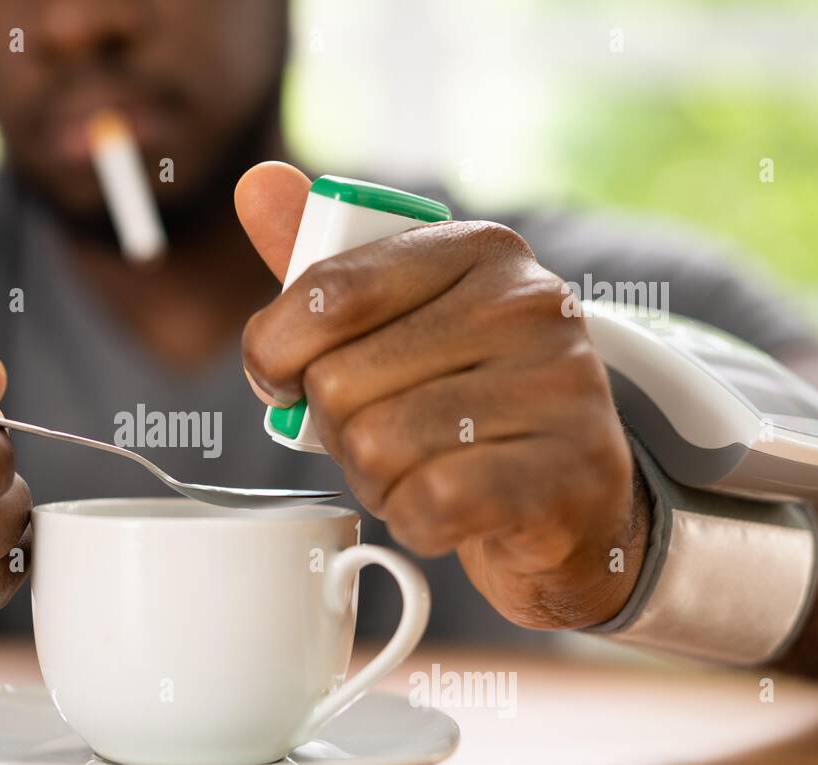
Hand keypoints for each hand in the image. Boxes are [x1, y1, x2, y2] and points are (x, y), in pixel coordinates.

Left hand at [235, 163, 647, 629]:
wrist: (569, 498)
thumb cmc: (460, 402)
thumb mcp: (395, 324)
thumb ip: (326, 266)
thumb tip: (255, 183)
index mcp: (478, 248)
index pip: (328, 292)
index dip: (275, 353)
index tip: (282, 380)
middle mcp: (528, 302)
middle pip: (338, 383)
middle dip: (337, 430)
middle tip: (386, 435)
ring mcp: (559, 385)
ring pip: (375, 449)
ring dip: (377, 482)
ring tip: (426, 469)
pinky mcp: (567, 472)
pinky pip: (427, 503)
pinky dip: (417, 521)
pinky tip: (452, 510)